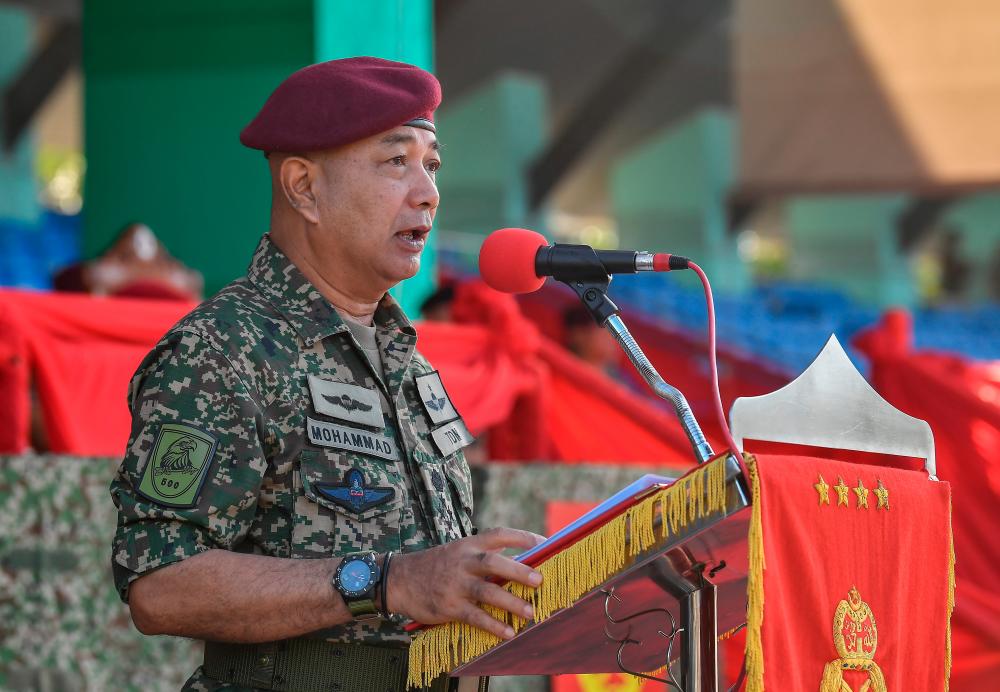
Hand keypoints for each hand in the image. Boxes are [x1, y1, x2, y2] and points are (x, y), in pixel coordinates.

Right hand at [388, 528, 545, 638]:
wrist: (400, 579)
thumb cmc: (437, 565)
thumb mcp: (459, 551)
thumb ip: (485, 554)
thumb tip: (521, 560)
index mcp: (469, 544)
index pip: (499, 534)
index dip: (523, 537)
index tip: (545, 542)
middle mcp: (463, 561)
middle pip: (494, 562)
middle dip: (518, 571)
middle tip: (540, 580)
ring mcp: (456, 584)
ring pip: (487, 591)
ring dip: (510, 603)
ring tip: (530, 612)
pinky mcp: (449, 606)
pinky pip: (475, 616)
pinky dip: (492, 625)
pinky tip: (508, 632)